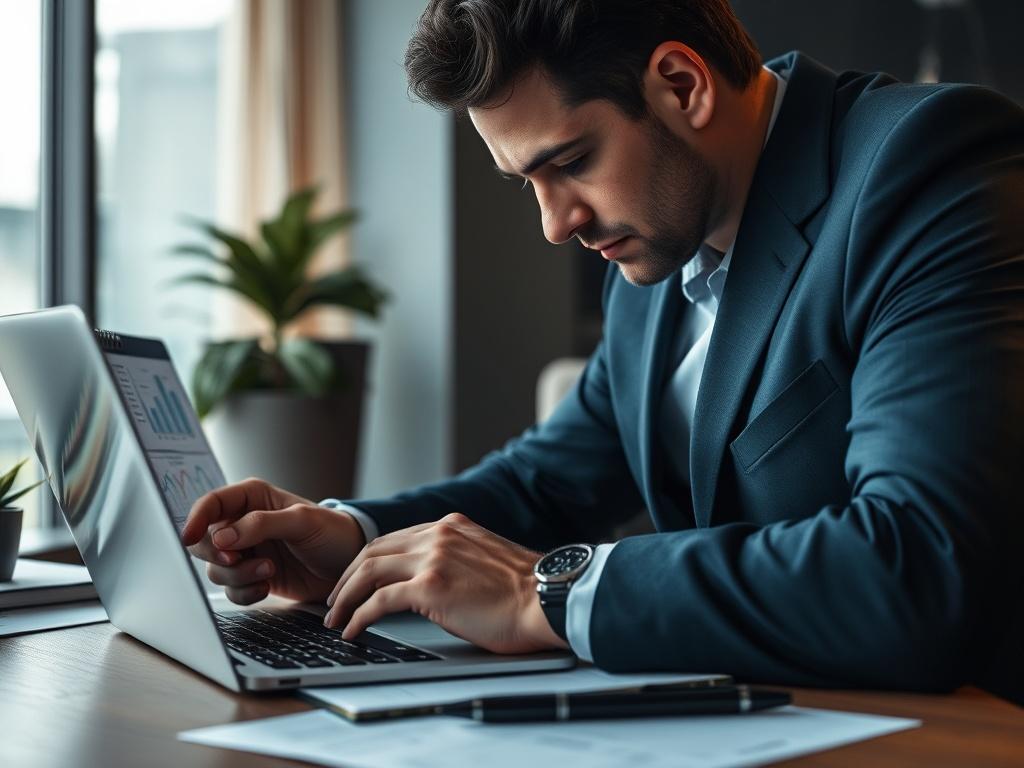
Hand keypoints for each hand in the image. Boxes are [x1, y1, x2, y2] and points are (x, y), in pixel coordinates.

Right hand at [181, 478, 365, 604]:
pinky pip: (231, 590)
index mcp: (252, 498)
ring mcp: (246, 552)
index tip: (189, 538)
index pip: (211, 503)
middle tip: (237, 559)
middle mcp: (242, 524)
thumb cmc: (332, 531)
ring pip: (216, 569)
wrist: (350, 564)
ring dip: (238, 575)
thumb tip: (222, 537)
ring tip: (269, 571)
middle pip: (204, 541)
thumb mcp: (302, 521)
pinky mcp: (252, 577)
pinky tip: (267, 586)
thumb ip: (262, 524)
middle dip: (218, 555)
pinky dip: (245, 592)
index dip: (195, 519)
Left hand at [323, 513, 568, 654]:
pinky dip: (360, 616)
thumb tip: (441, 582)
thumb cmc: (528, 592)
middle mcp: (438, 534)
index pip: (394, 538)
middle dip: (347, 577)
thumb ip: (460, 559)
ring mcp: (433, 557)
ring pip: (368, 571)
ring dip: (346, 596)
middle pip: (373, 550)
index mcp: (451, 525)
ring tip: (336, 619)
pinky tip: (354, 630)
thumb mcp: (487, 559)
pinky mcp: (431, 586)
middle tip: (335, 601)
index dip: (368, 561)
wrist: (549, 599)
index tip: (356, 580)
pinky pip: (380, 600)